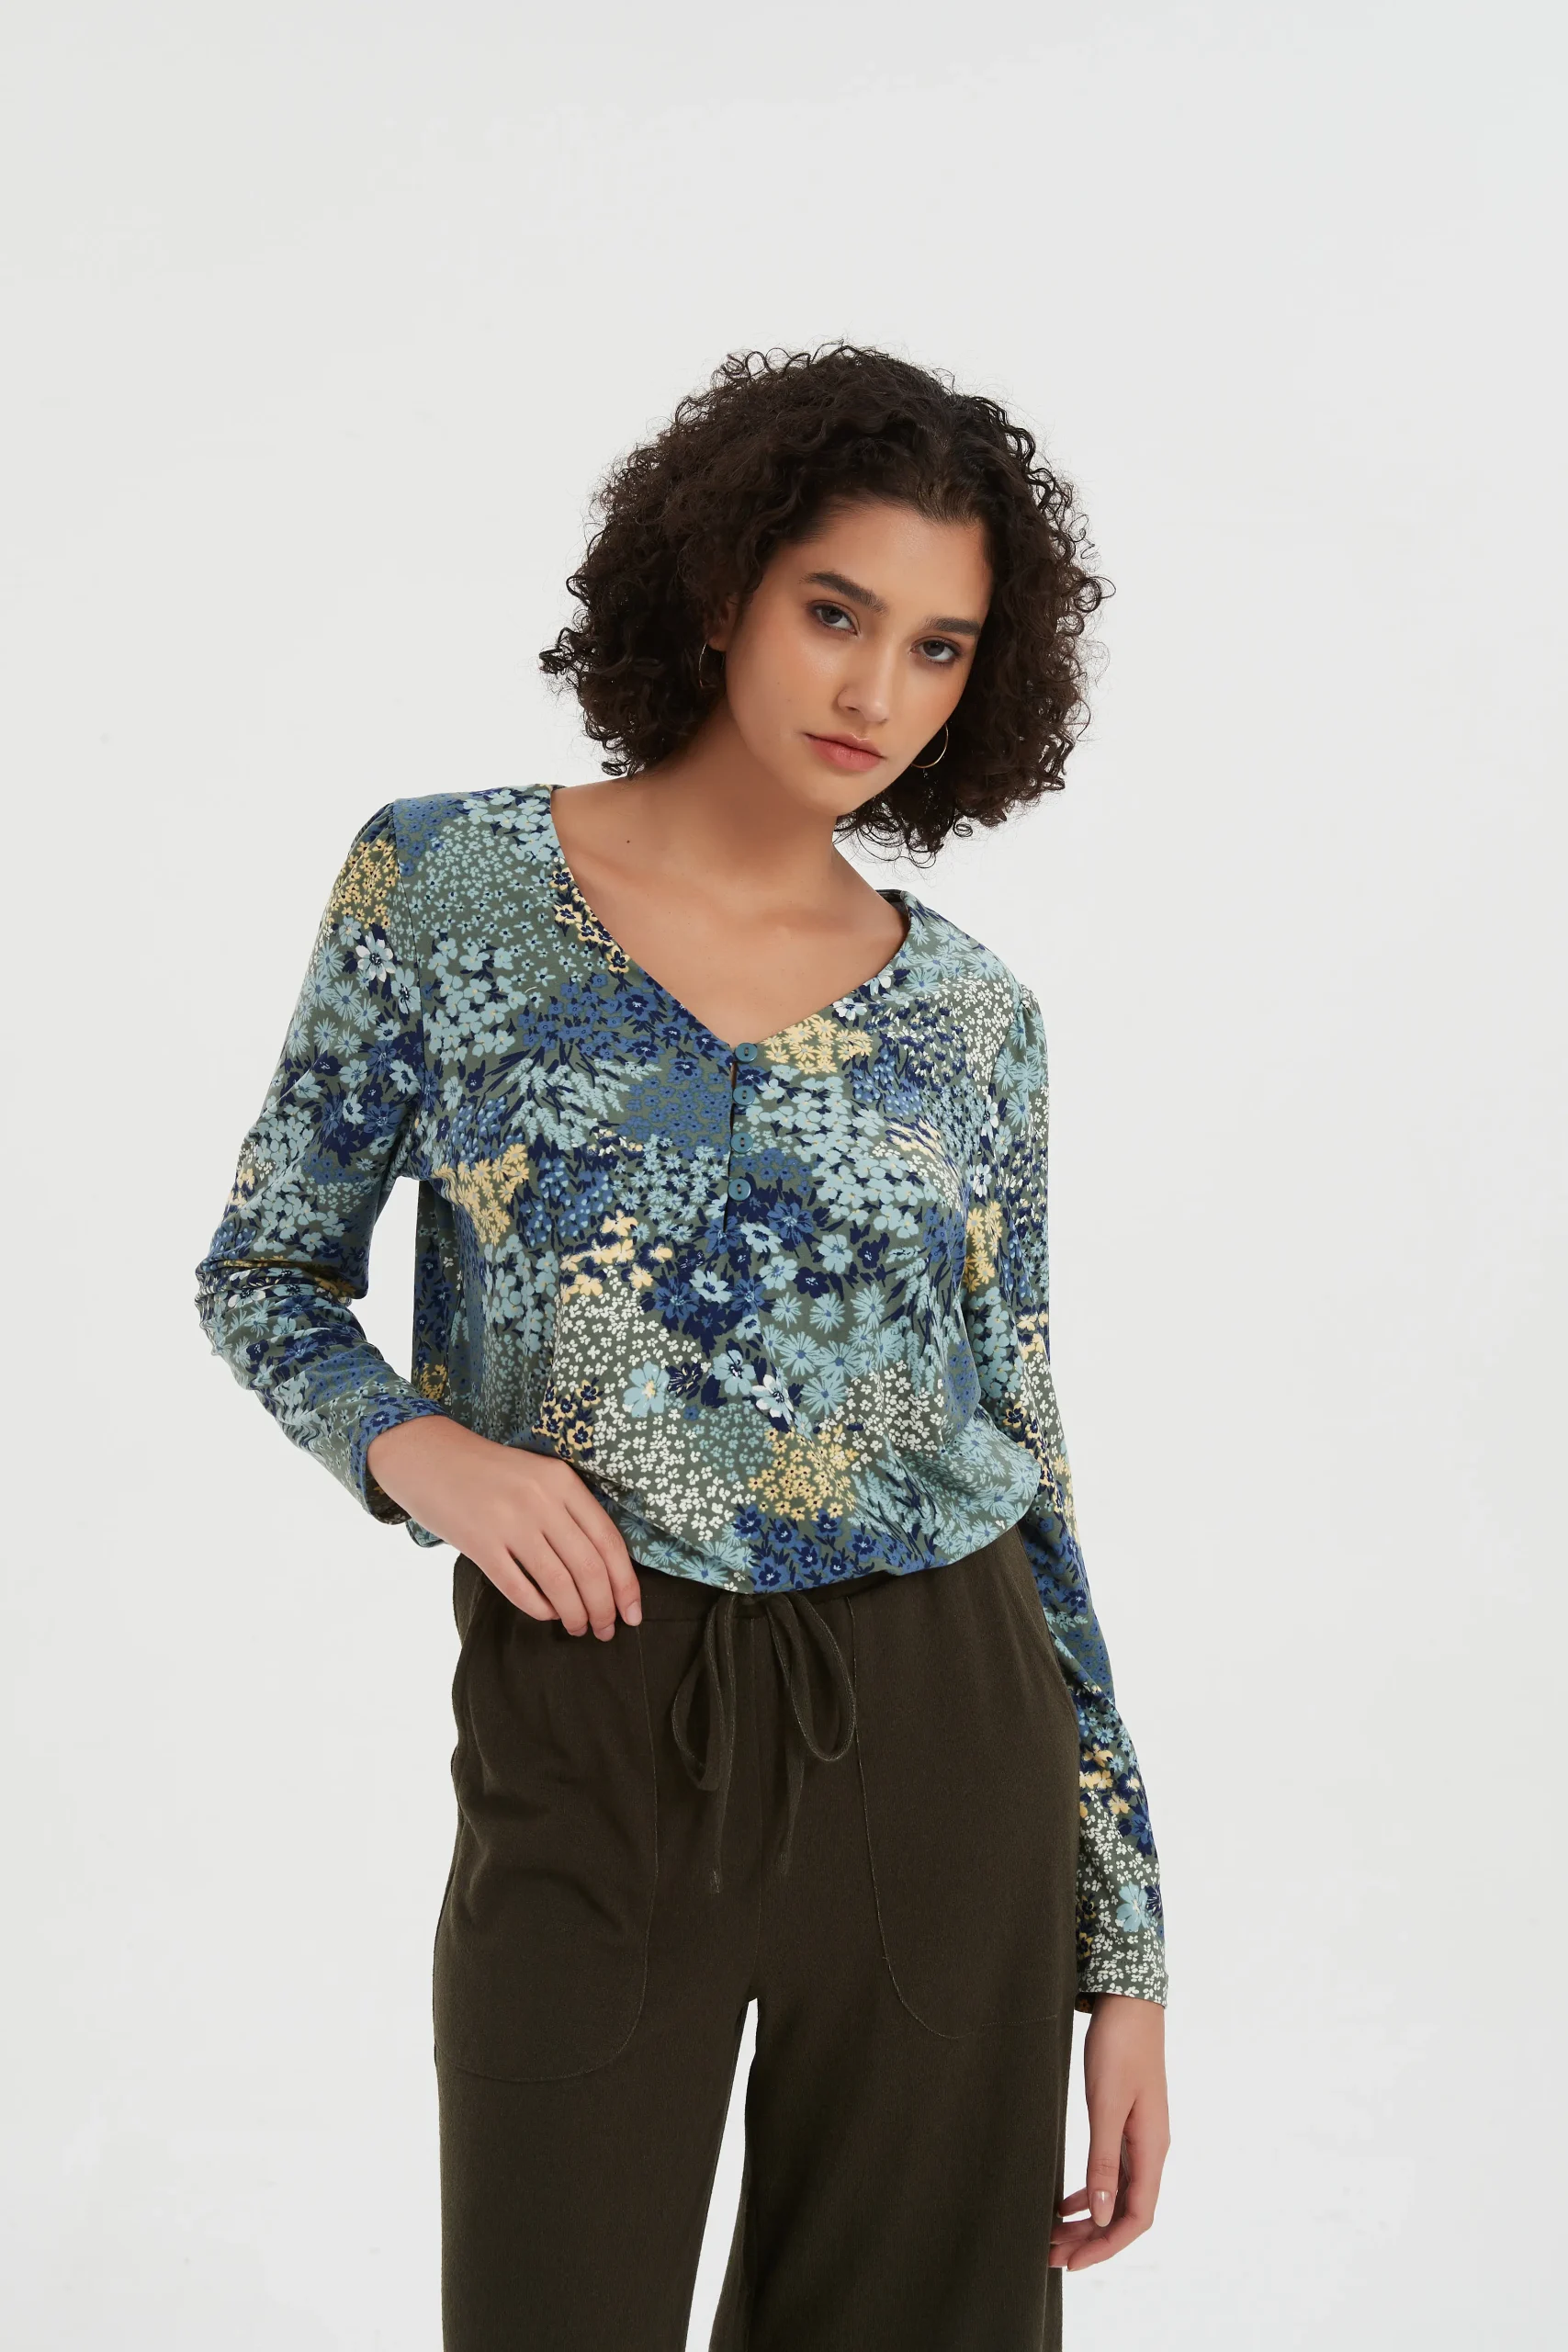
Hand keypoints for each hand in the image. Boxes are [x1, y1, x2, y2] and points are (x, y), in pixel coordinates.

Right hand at [366, 1416, 642, 1638]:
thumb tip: (603, 1569)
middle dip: (605, 1607)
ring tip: (579, 1628)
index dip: (626, 1583)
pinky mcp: (479, 1542)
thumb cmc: (488, 1471)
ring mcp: (509, 1522)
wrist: (428, 1456)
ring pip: (559, 1582)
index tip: (633, 1612)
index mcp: (562, 1481)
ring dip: (575, 1614)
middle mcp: (541, 1500)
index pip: (608, 1540)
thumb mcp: (537, 1475)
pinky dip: (539, 1608)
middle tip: (607, 1631)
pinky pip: (518, 1587)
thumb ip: (568, 1510)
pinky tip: (546, 1615)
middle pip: (589, 1567)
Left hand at [1050, 1992, 1168, 2270]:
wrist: (1129, 2001)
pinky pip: (1111, 2173)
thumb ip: (1104, 2160)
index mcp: (1152, 2149)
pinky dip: (1089, 2192)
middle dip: (1090, 2239)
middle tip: (1050, 2256)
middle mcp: (1150, 2149)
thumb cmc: (1119, 2047)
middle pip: (1124, 2212)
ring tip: (1052, 2235)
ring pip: (1116, 2195)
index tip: (1073, 2263)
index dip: (1106, 2246)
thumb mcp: (1106, 2104)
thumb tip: (1099, 2214)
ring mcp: (1139, 2137)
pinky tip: (1064, 2202)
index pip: (1136, 2218)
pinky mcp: (1126, 2123)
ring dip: (1087, 2219)